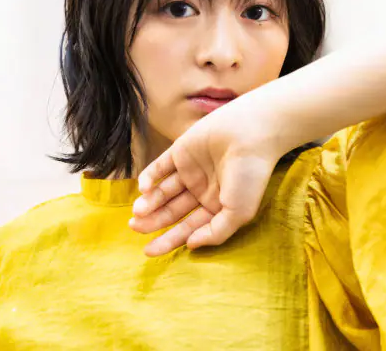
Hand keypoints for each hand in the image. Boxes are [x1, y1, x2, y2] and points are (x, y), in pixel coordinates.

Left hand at [129, 103, 281, 256]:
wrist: (251, 133)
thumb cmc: (250, 175)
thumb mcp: (239, 212)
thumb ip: (216, 232)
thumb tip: (191, 245)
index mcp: (216, 206)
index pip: (188, 227)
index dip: (169, 240)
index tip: (148, 251)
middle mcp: (202, 190)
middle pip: (172, 211)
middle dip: (153, 221)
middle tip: (135, 227)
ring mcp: (190, 170)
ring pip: (163, 191)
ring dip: (149, 202)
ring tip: (138, 211)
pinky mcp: (181, 151)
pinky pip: (160, 167)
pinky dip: (149, 177)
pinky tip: (144, 189)